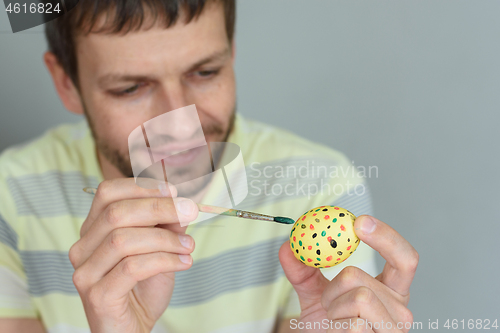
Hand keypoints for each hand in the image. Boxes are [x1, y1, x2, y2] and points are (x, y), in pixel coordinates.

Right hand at [69, 179, 197, 332]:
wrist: (132, 329)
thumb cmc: (143, 287)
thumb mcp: (160, 250)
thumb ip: (167, 226)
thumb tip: (182, 204)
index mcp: (94, 230)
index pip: (107, 193)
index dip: (140, 186)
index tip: (172, 190)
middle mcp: (83, 248)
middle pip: (116, 213)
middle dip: (159, 208)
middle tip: (190, 211)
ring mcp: (86, 273)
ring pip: (123, 239)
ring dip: (165, 238)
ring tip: (189, 246)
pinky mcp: (98, 295)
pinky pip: (132, 267)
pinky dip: (164, 260)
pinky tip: (184, 263)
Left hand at [279, 215, 418, 331]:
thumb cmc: (327, 323)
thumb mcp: (313, 292)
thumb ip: (302, 269)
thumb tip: (288, 245)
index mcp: (392, 289)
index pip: (405, 258)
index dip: (386, 237)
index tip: (359, 222)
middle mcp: (401, 308)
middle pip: (360, 276)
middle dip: (333, 286)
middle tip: (328, 301)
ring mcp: (395, 329)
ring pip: (360, 298)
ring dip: (334, 307)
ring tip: (334, 319)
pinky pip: (355, 324)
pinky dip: (336, 327)